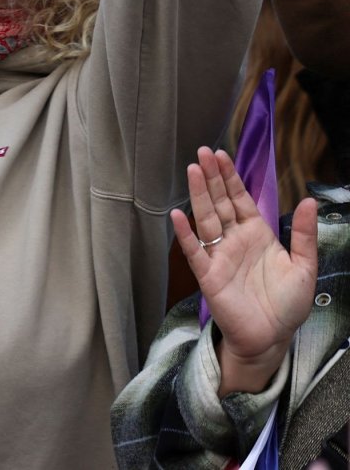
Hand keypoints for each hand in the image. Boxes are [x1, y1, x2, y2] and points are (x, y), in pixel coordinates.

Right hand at [172, 147, 316, 395]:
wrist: (272, 337)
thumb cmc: (287, 304)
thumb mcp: (305, 266)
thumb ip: (305, 234)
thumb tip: (309, 200)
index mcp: (257, 234)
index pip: (240, 199)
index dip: (231, 177)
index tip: (222, 154)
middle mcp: (235, 240)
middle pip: (220, 202)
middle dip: (213, 177)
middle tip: (204, 151)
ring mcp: (219, 255)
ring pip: (206, 218)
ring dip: (199, 195)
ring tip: (193, 170)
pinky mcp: (208, 274)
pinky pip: (195, 250)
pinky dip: (185, 234)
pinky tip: (178, 215)